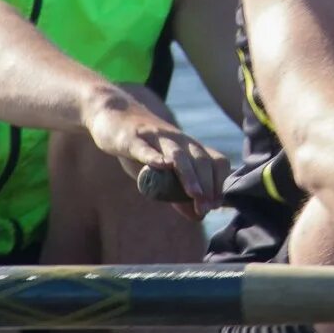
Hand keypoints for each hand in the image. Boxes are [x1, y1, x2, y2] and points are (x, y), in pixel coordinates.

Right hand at [85, 93, 230, 216]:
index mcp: (189, 148)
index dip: (219, 184)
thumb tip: (198, 216)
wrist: (115, 116)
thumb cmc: (142, 149)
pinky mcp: (132, 137)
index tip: (216, 205)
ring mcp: (156, 137)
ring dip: (189, 175)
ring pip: (178, 155)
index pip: (215, 162)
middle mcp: (178, 140)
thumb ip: (178, 192)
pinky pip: (144, 147)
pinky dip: (154, 157)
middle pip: (200, 160)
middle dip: (207, 185)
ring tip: (195, 193)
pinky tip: (161, 166)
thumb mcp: (161, 172)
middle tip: (206, 208)